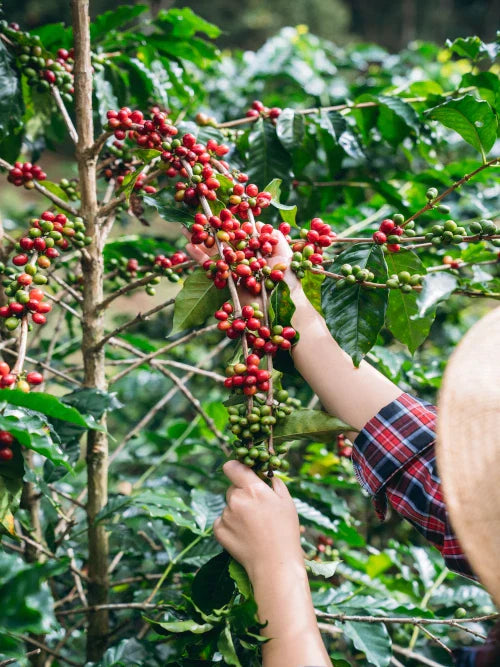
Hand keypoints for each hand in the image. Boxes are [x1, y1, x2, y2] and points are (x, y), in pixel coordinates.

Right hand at [182, 223, 302, 305]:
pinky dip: (199, 258)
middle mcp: (243, 258)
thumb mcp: (286, 254)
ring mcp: (233, 270)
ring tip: (186, 228)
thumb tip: (258, 223)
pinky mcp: (226, 281)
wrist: (283, 306)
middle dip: (209, 229)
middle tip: (196, 215)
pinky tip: (188, 246)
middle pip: (224, 240)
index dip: (228, 222)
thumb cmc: (288, 281)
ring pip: (214, 252)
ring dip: (200, 240)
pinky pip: (211, 268)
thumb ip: (275, 238)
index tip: (217, 210)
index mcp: (256, 250)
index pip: (240, 233)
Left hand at [213, 460, 302, 580]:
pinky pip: (222, 520)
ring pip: (228, 506)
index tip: (239, 472)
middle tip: (256, 511)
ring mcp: (226, 515)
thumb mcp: (287, 502)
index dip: (235, 467)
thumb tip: (265, 473)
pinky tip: (244, 535)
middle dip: (241, 495)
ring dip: (236, 511)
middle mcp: (236, 499)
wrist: (275, 564)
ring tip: (253, 527)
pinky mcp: (218, 530)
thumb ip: (274, 482)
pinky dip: (229, 525)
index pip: (233, 467)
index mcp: (253, 489)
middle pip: (232, 488)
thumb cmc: (285, 532)